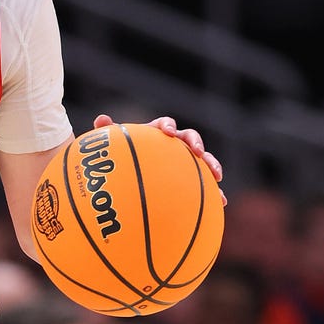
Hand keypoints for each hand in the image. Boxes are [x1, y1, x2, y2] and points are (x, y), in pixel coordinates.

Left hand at [94, 114, 225, 204]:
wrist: (130, 180)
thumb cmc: (120, 162)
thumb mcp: (112, 150)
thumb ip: (108, 134)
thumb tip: (101, 120)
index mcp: (156, 135)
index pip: (165, 125)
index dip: (168, 126)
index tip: (167, 132)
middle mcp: (174, 146)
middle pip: (190, 138)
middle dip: (196, 143)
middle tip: (197, 151)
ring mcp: (185, 163)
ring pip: (204, 160)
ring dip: (212, 164)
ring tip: (217, 175)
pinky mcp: (192, 181)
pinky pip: (206, 185)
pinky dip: (215, 192)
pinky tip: (222, 203)